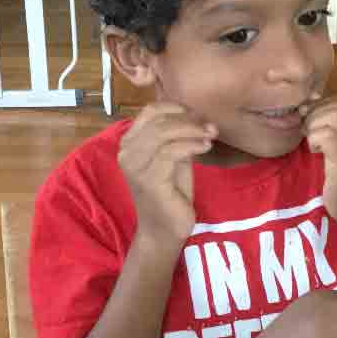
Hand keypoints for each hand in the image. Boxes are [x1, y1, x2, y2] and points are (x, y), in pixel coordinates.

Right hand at [118, 102, 215, 246]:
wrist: (164, 230)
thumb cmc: (170, 194)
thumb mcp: (174, 158)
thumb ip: (177, 137)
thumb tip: (195, 115)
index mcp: (129, 143)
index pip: (150, 112)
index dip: (176, 107)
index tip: (199, 115)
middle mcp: (126, 152)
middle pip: (158, 120)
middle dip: (189, 120)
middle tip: (210, 126)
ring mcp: (134, 166)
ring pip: (163, 133)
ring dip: (192, 131)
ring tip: (210, 135)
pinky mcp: (148, 179)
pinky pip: (170, 152)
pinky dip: (191, 145)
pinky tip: (205, 147)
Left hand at [300, 93, 336, 227]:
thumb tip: (310, 100)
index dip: (322, 105)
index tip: (312, 120)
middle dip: (315, 115)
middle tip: (308, 132)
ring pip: (331, 116)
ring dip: (313, 127)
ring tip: (314, 143)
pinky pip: (324, 134)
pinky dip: (313, 140)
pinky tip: (317, 152)